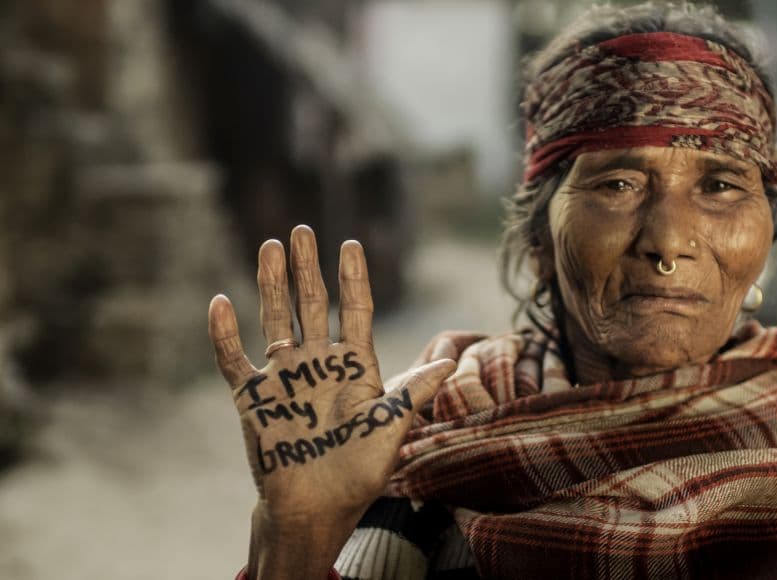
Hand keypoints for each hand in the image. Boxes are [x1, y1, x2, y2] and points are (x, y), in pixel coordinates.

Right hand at [208, 225, 454, 529]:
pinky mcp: (253, 398)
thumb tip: (450, 360)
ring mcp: (284, 378)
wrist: (318, 508)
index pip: (354, 310)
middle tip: (302, 230)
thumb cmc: (360, 472)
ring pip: (275, 320)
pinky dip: (224, 333)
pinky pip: (233, 359)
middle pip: (311, 305)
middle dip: (307, 268)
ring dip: (271, 284)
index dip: (353, 278)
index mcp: (355, 366)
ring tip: (270, 246)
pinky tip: (220, 301)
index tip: (351, 243)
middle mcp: (318, 364)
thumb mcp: (392, 428)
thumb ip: (414, 392)